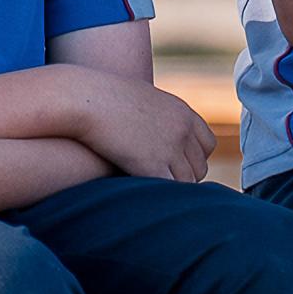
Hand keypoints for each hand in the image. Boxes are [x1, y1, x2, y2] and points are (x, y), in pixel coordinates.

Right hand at [71, 77, 213, 182]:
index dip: (193, 158)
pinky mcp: (152, 164)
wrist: (85, 98)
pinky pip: (170, 189)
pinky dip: (161, 195)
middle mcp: (182, 129)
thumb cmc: (103, 98)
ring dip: (172, 188)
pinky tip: (146, 194)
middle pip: (200, 166)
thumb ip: (158, 116)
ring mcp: (170, 147)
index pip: (207, 144)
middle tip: (161, 180)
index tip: (177, 164)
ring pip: (187, 182)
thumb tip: (157, 133)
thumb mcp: (140, 99)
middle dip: (184, 176)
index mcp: (182, 112)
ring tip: (152, 189)